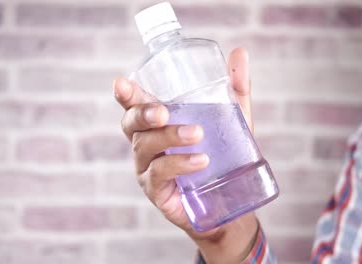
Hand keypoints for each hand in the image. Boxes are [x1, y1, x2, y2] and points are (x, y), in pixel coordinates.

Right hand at [114, 48, 257, 263]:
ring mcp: (147, 168)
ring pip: (144, 147)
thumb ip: (234, 88)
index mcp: (158, 123)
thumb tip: (239, 53)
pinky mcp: (156, 190)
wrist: (230, 201)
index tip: (121, 83)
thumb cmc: (224, 155)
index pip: (135, 104)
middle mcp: (146, 143)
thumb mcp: (232, 120)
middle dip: (142, 114)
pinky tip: (199, 161)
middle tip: (164, 111)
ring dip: (167, 137)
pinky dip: (177, 164)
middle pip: (130, 124)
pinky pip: (158, 174)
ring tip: (196, 135)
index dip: (125, 94)